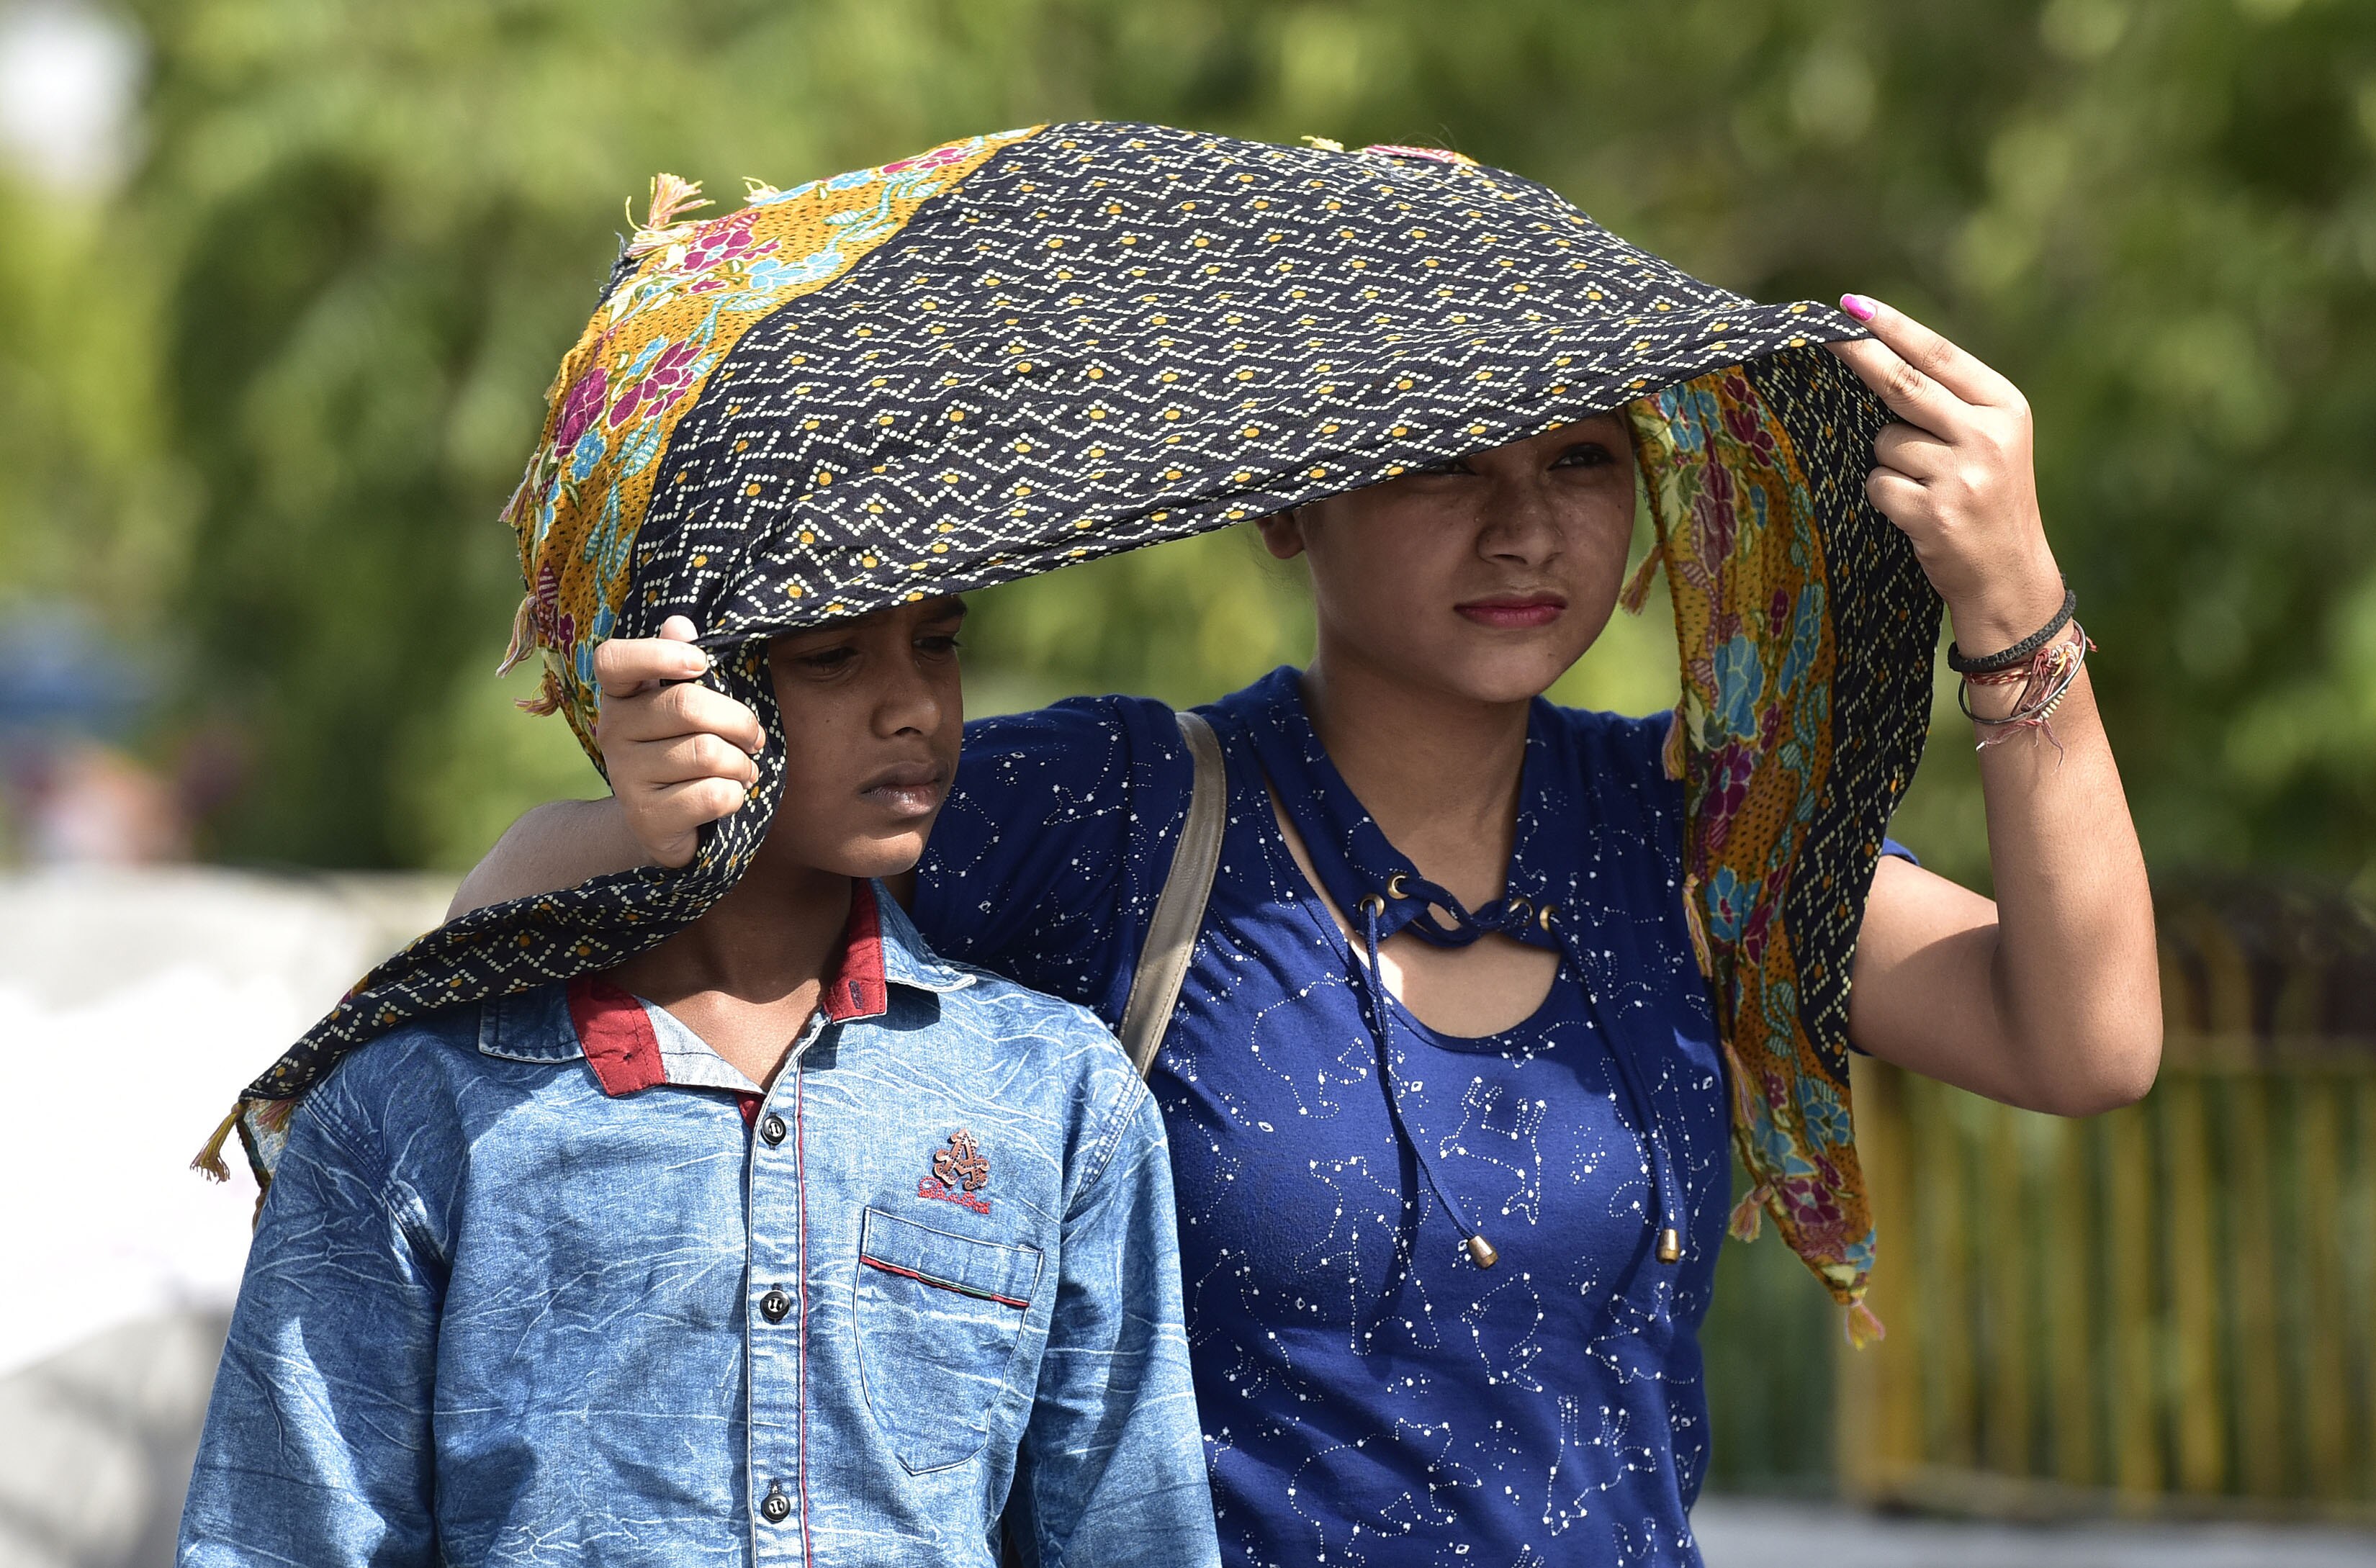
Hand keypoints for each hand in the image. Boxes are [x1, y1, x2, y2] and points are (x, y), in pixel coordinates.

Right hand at [591, 616, 765, 867]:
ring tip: (743, 769)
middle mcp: (612, 731)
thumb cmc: (682, 750)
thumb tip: (679, 623)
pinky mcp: (647, 819)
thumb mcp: (684, 707)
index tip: (701, 664)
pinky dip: (736, 794)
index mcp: (620, 696)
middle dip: (739, 721)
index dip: (660, 654)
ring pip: (707, 754)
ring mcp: (625, 777)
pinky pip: (712, 795)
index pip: (615, 659)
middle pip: (687, 706)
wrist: (662, 824)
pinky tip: (731, 795)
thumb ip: (681, 664)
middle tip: (754, 738)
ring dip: (742, 763)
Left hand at [1826, 295, 2066, 655]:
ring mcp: (1961, 474)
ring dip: (1889, 461)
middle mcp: (1987, 434)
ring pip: (1885, 441)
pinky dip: (1886, 496)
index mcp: (2005, 406)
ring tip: (1926, 486)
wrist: (2011, 576)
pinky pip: (1879, 483)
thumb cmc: (1990, 501)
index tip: (1853, 305)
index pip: (1938, 355)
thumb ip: (1949, 402)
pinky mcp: (1933, 511)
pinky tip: (1917, 513)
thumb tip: (1877, 355)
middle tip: (1823, 334)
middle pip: (1902, 383)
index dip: (1891, 327)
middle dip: (1858, 355)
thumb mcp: (1990, 440)